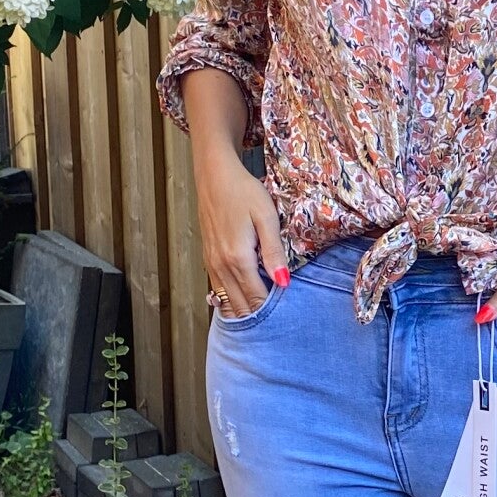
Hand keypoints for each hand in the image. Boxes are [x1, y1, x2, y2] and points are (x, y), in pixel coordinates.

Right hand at [183, 67, 287, 316]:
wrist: (214, 175)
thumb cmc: (244, 191)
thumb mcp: (266, 217)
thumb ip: (274, 251)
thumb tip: (283, 282)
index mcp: (238, 258)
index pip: (257, 297)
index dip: (273, 308)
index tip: (289, 312)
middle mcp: (221, 266)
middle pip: (240, 305)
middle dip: (258, 315)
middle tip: (279, 321)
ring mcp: (211, 263)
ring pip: (227, 300)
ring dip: (244, 309)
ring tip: (264, 315)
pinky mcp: (207, 258)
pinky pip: (218, 289)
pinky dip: (231, 299)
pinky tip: (243, 300)